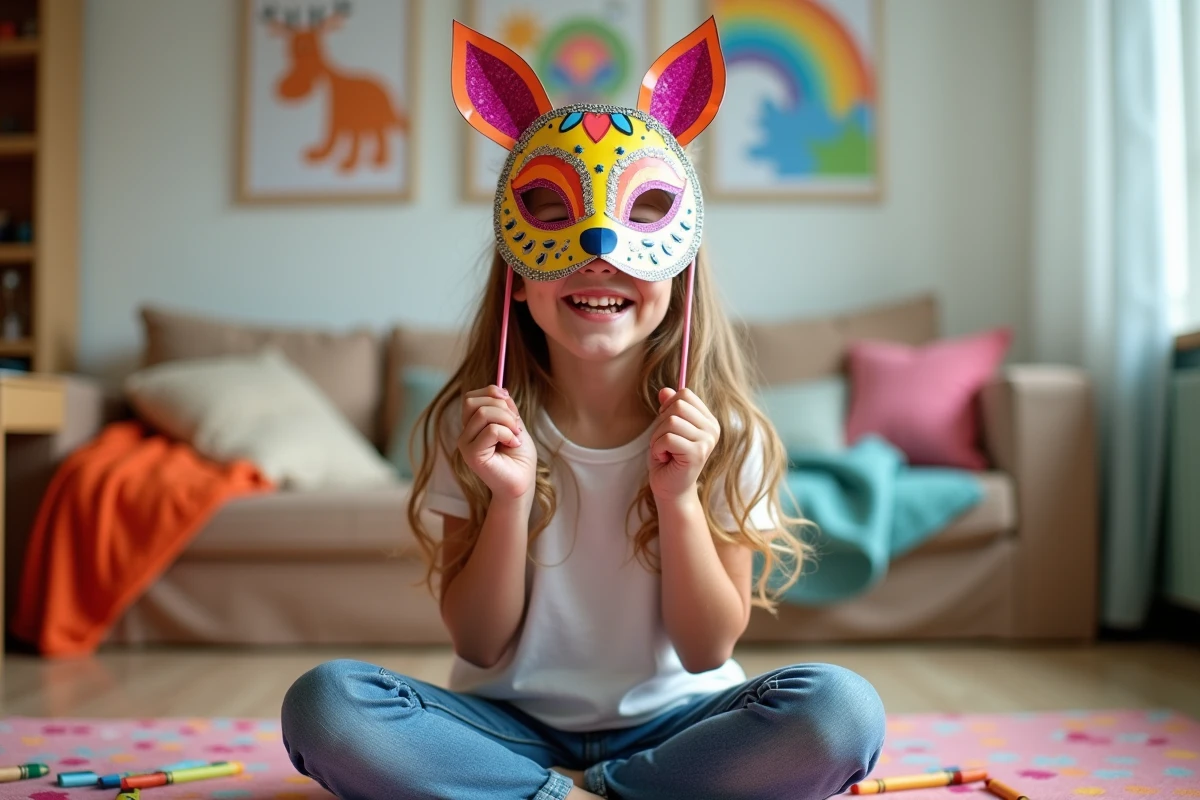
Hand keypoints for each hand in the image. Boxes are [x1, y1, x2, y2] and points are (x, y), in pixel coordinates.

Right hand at [458, 386, 536, 499]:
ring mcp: (466, 445)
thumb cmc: (519, 457)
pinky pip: (491, 431)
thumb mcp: (515, 424)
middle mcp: (465, 434)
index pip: (470, 397)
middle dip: (500, 406)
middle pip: (471, 401)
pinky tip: (513, 445)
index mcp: (472, 426)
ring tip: (516, 436)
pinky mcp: (472, 456)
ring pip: (482, 414)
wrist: (523, 482)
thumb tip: (501, 390)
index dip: (490, 392)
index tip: (508, 399)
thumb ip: (506, 408)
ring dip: (507, 420)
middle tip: (515, 423)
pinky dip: (508, 434)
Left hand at [648, 387, 719, 502]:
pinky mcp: (697, 453)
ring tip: (664, 451)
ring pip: (671, 421)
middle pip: (678, 405)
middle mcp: (712, 429)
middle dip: (661, 423)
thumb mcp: (665, 428)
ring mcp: (707, 441)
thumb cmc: (668, 458)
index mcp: (708, 420)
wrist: (670, 488)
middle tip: (663, 442)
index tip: (667, 426)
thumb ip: (668, 408)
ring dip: (657, 437)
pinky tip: (665, 458)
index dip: (668, 407)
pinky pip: (668, 438)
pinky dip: (658, 448)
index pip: (685, 394)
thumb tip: (664, 390)